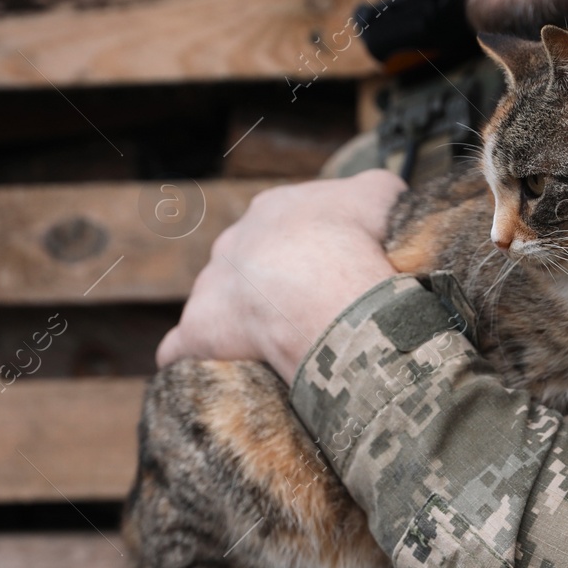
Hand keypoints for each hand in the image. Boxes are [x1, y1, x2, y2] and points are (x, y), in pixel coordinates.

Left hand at [156, 170, 405, 380]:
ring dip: (240, 326)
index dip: (310, 255)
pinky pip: (184, 347)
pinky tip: (214, 374)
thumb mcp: (381, 195)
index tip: (332, 278)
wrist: (321, 284)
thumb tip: (383, 202)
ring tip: (275, 351)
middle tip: (309, 316)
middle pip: (249, 265)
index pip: (285, 230)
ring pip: (218, 304)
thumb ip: (378, 192)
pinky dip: (194, 359)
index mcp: (274, 210)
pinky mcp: (198, 331)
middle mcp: (233, 242)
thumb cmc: (355, 239)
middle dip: (273, 289)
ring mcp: (210, 286)